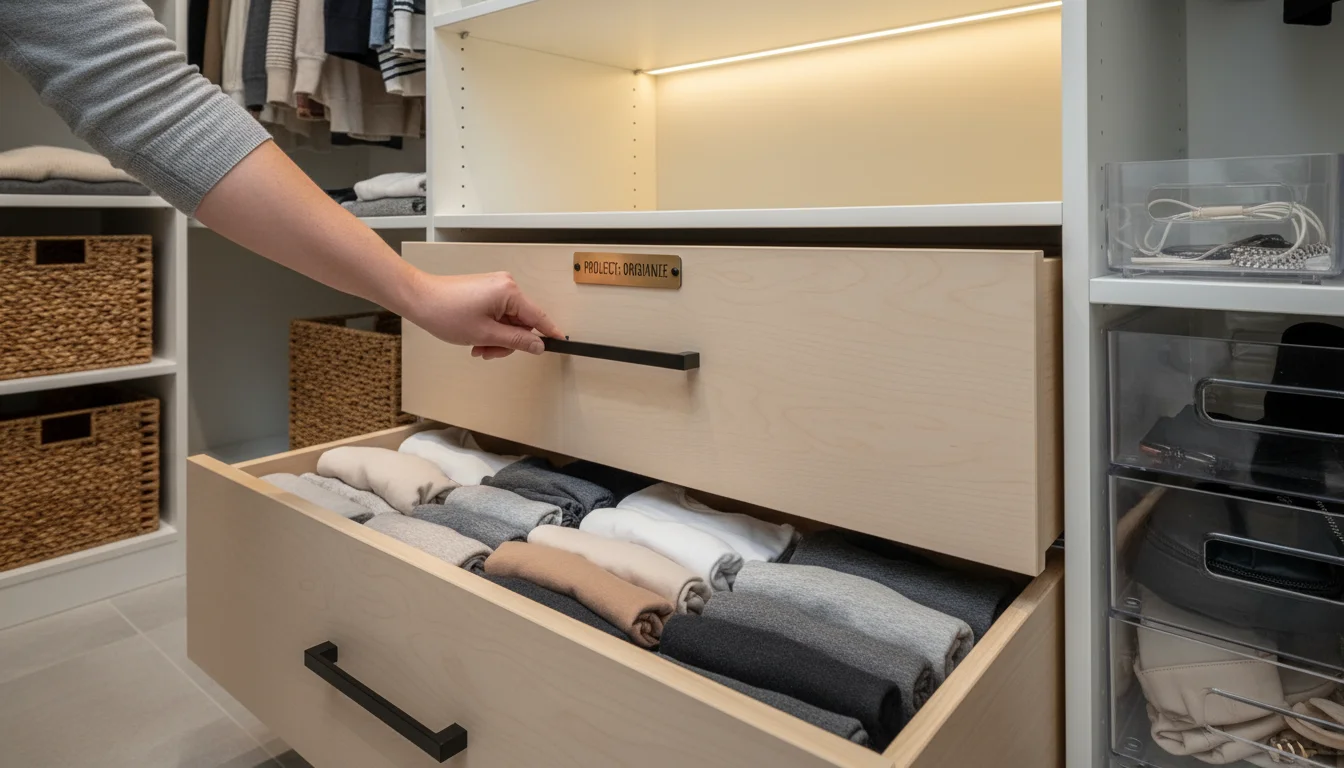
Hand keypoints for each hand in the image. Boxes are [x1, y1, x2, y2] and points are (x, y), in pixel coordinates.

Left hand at [402, 271, 562, 359]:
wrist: (420, 299)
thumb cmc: (445, 312)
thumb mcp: (485, 334)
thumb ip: (516, 341)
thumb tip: (538, 345)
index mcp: (509, 292)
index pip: (538, 316)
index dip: (548, 332)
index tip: (560, 342)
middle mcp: (505, 285)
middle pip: (521, 322)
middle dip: (507, 341)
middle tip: (489, 352)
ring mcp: (494, 287)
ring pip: (508, 321)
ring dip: (496, 338)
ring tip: (477, 345)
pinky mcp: (485, 291)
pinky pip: (497, 314)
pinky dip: (489, 328)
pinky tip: (475, 336)